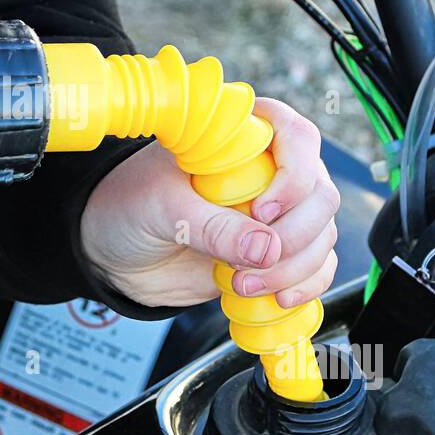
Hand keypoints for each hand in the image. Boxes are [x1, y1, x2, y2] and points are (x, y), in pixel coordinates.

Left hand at [80, 98, 340, 308]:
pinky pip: (314, 267)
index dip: (293, 174)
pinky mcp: (274, 251)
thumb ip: (213, 227)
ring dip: (294, 268)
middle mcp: (269, 168)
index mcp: (241, 135)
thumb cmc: (130, 205)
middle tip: (250, 264)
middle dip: (293, 236)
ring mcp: (276, 212)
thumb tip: (267, 248)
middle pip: (318, 194)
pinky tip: (275, 298)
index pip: (297, 136)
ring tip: (243, 285)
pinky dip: (304, 285)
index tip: (261, 210)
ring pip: (321, 235)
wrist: (114, 252)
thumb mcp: (163, 208)